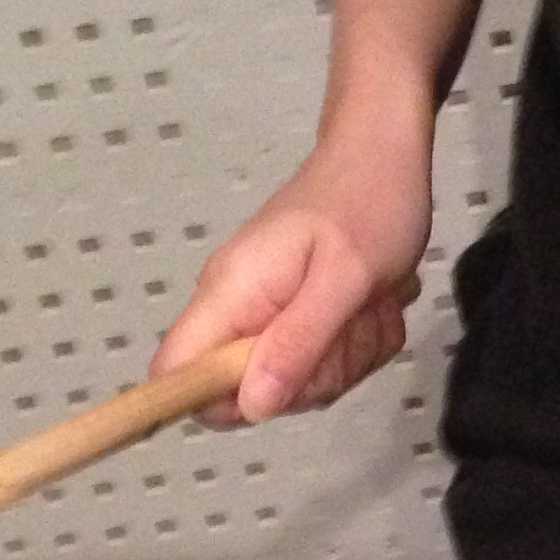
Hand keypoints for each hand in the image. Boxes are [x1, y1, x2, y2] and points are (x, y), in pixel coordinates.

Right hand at [152, 127, 432, 426]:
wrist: (384, 153)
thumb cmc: (367, 205)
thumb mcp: (344, 280)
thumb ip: (298, 342)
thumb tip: (250, 406)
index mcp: (229, 295)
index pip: (175, 373)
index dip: (215, 402)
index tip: (282, 390)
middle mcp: (235, 308)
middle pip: (250, 393)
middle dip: (315, 378)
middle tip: (351, 328)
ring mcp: (266, 312)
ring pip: (296, 383)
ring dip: (347, 357)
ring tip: (368, 306)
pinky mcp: (295, 315)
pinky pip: (323, 363)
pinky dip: (358, 343)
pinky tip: (374, 304)